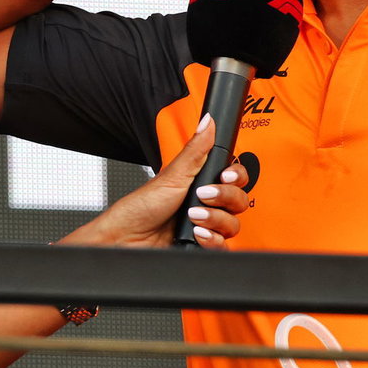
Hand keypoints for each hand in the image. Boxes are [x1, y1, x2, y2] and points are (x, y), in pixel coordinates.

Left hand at [65, 117, 250, 249]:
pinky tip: (196, 234)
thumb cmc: (142, 207)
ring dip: (214, 220)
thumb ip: (196, 149)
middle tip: (201, 196)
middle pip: (240, 200)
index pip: (235, 178)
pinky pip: (224, 246)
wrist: (128, 238)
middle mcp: (208, 204)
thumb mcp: (173, 174)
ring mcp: (207, 226)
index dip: (236, 176)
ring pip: (233, 225)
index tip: (225, 176)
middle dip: (223, 198)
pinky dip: (212, 240)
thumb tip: (208, 121)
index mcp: (202, 183)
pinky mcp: (204, 246)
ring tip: (191, 217)